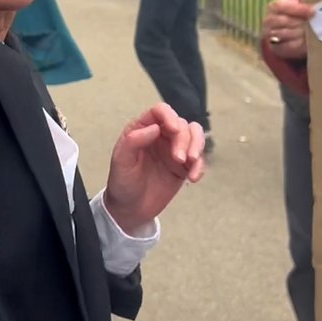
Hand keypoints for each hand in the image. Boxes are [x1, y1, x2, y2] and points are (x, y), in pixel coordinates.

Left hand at [103, 103, 206, 232]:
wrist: (130, 209)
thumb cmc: (122, 182)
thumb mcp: (121, 161)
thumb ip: (133, 141)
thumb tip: (154, 128)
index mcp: (142, 129)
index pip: (160, 111)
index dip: (169, 116)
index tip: (174, 129)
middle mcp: (160, 135)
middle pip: (181, 124)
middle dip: (184, 139)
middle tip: (179, 159)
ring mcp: (174, 149)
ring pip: (195, 136)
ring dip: (197, 146)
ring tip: (191, 163)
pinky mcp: (184, 166)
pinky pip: (199, 159)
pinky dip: (200, 166)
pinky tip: (193, 177)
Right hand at [263, 0, 314, 60]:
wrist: (289, 37)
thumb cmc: (297, 15)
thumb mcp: (300, 3)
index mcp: (274, 7)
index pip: (281, 6)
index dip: (298, 8)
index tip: (313, 11)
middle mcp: (269, 21)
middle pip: (286, 21)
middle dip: (303, 23)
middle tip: (319, 24)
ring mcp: (271, 35)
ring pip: (288, 35)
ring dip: (303, 35)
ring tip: (316, 34)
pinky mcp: (275, 48)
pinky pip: (287, 47)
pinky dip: (299, 46)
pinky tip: (309, 43)